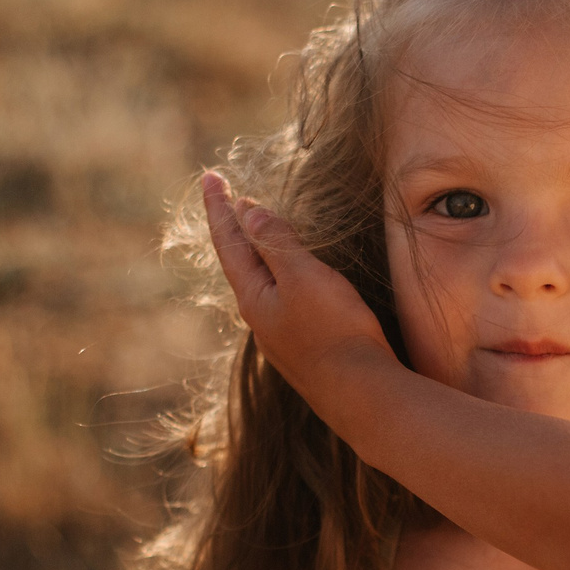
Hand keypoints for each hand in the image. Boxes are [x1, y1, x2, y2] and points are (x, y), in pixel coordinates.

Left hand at [199, 172, 391, 398]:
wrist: (360, 393)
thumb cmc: (333, 330)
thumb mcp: (303, 277)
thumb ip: (276, 243)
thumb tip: (247, 212)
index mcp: (253, 295)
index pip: (229, 241)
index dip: (219, 206)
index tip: (209, 176)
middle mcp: (259, 315)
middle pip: (239, 261)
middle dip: (233, 226)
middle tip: (226, 195)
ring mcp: (280, 334)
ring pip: (259, 281)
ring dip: (255, 249)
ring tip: (253, 227)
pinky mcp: (303, 346)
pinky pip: (279, 298)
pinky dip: (276, 272)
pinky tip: (288, 277)